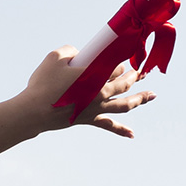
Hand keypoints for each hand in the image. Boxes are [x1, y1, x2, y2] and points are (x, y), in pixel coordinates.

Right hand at [23, 45, 156, 137]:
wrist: (34, 110)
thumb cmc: (43, 83)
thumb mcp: (54, 57)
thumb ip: (70, 51)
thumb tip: (78, 54)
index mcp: (95, 75)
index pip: (115, 66)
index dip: (119, 61)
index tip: (121, 57)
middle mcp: (101, 92)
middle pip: (124, 83)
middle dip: (134, 76)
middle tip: (141, 72)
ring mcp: (97, 107)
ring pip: (125, 104)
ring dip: (139, 99)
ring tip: (151, 95)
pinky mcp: (89, 119)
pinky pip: (109, 125)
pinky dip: (121, 130)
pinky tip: (132, 135)